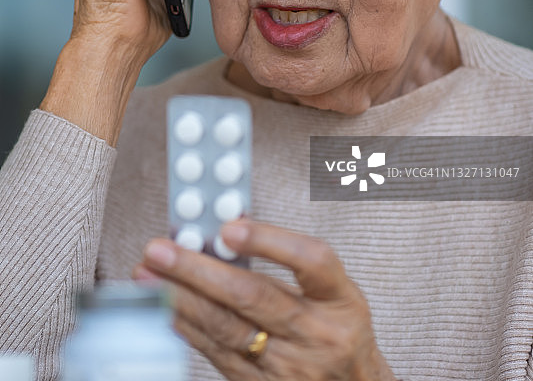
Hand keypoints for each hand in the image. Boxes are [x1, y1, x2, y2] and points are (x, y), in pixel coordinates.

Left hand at [134, 220, 395, 380]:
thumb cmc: (337, 329)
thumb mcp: (332, 291)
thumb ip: (289, 261)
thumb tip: (228, 229)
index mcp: (340, 299)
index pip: (311, 262)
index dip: (270, 241)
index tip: (229, 227)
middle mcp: (318, 335)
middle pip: (255, 297)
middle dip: (200, 270)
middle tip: (161, 250)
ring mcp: (291, 368)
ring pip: (228, 329)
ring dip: (181, 299)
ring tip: (148, 275)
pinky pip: (218, 356)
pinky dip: (189, 329)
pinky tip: (166, 309)